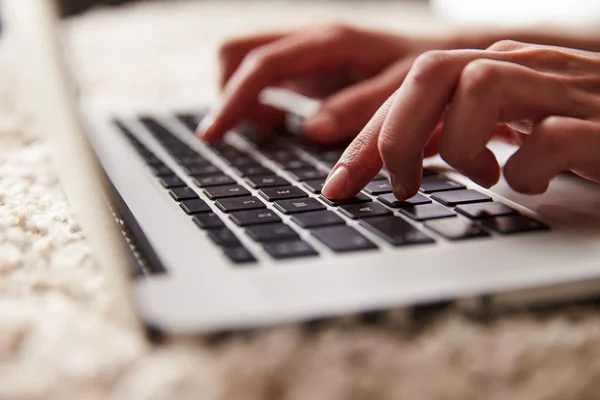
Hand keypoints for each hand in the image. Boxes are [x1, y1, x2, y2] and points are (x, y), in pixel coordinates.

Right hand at [199, 24, 452, 142]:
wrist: (447, 58)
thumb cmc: (428, 74)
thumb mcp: (402, 91)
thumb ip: (359, 108)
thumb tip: (312, 129)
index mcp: (328, 41)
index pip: (262, 63)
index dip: (233, 99)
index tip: (213, 136)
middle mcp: (310, 40)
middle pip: (237, 51)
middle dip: (228, 93)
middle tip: (246, 135)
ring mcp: (305, 53)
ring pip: (246, 64)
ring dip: (244, 100)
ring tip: (274, 131)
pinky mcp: (307, 67)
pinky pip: (264, 80)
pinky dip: (260, 104)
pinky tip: (283, 125)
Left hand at [322, 40, 599, 199]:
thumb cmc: (573, 127)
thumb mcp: (501, 124)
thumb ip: (449, 128)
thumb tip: (392, 156)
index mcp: (491, 67)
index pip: (409, 88)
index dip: (364, 138)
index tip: (338, 186)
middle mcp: (521, 67)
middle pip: (431, 72)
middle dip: (397, 137)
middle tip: (401, 186)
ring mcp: (563, 90)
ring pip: (482, 88)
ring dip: (462, 147)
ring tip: (480, 177)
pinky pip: (550, 137)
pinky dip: (526, 172)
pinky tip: (528, 184)